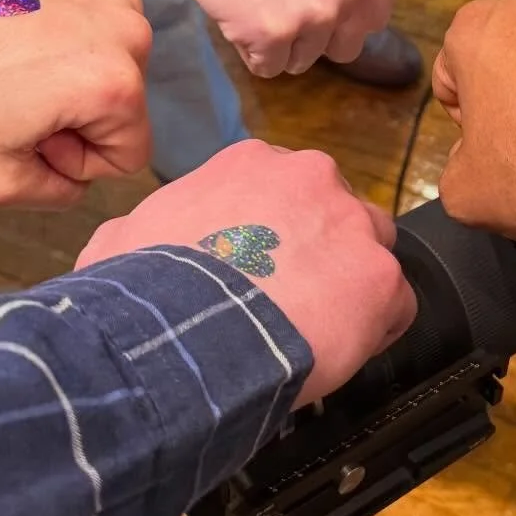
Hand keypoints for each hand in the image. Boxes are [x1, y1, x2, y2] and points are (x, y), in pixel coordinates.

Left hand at [0, 0, 151, 205]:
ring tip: (17, 63)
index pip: (129, 156)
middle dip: (75, 116)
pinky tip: (28, 31)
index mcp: (118, 88)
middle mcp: (133, 35)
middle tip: (15, 99)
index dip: (75, 161)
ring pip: (114, 67)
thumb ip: (53, 196)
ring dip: (75, 76)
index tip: (28, 133)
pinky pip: (104, 27)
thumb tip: (76, 180)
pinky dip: (73, 36)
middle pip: (124, 108)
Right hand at [77, 141, 415, 404]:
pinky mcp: (380, 278)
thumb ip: (144, 225)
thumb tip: (131, 239)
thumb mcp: (120, 238)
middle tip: (294, 298)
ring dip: (352, 285)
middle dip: (322, 251)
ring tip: (318, 329)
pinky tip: (340, 352)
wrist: (182, 335)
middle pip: (337, 212)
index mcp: (253, 164)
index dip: (278, 233)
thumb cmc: (148, 290)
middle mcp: (311, 179)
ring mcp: (352, 225)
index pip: (287, 189)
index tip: (265, 265)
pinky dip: (376, 329)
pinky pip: (396, 305)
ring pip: (372, 252)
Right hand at [146, 0, 393, 75]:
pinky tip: (236, 8)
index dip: (342, 19)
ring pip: (303, 60)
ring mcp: (316, 11)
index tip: (314, 4)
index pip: (374, 19)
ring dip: (277, 41)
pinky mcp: (274, 32)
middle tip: (279, 2)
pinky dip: (248, 47)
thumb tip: (349, 15)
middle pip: (345, 48)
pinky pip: (267, 66)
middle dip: (313, 37)